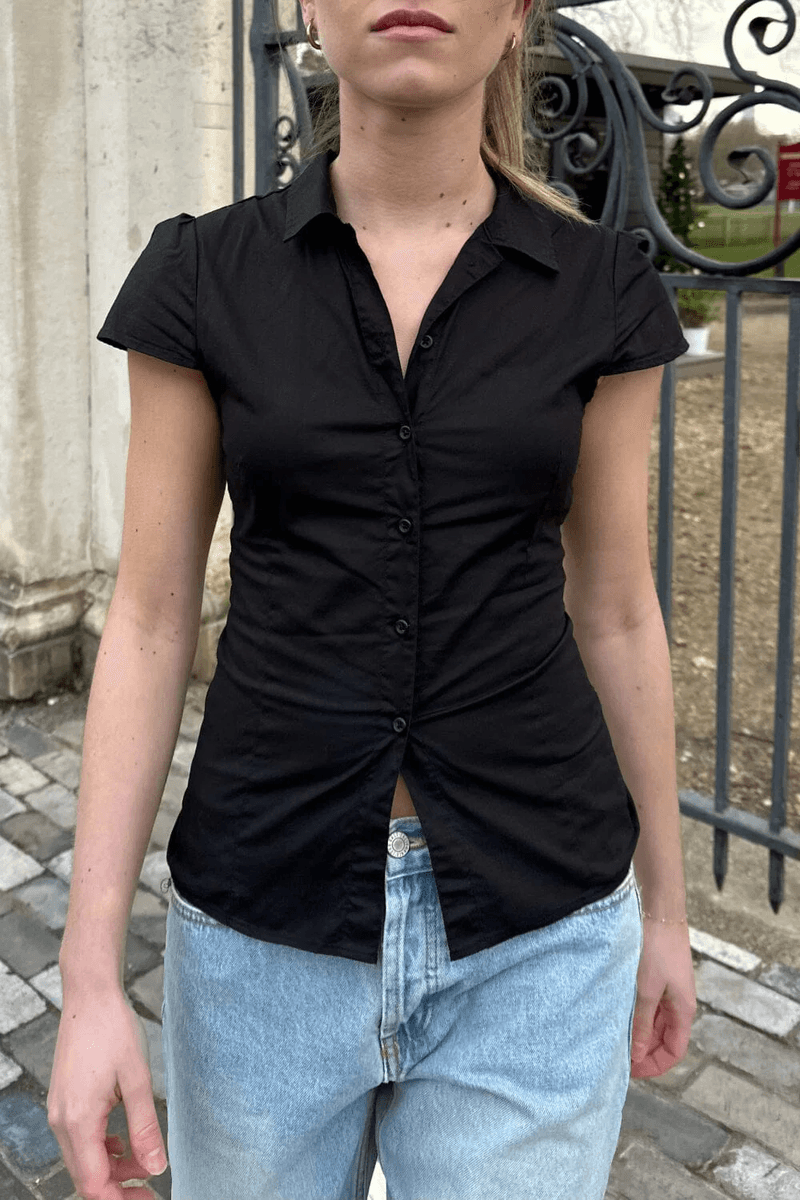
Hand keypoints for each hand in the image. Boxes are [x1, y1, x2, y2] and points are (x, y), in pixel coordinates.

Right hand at [47, 984, 167, 1198]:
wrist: (91, 995)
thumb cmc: (114, 1029)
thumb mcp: (138, 1079)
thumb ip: (146, 1127)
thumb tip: (158, 1167)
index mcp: (78, 1121)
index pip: (94, 1184)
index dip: (122, 1198)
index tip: (150, 1197)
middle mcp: (62, 1121)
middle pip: (86, 1177)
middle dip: (119, 1187)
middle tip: (151, 1186)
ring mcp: (60, 1111)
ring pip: (83, 1159)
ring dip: (112, 1167)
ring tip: (145, 1158)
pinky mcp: (64, 1101)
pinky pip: (80, 1139)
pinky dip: (102, 1147)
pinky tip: (123, 1140)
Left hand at [630, 919, 696, 1078]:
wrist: (659, 912)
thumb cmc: (657, 948)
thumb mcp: (647, 989)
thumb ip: (642, 1023)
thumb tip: (637, 1054)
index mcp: (683, 1010)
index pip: (674, 1051)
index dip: (655, 1065)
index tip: (631, 1070)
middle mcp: (678, 1004)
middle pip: (663, 1040)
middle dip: (644, 1052)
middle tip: (618, 1057)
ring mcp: (668, 991)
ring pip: (654, 1024)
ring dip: (638, 1033)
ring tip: (615, 1038)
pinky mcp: (657, 979)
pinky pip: (648, 1006)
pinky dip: (635, 1015)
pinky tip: (618, 1015)